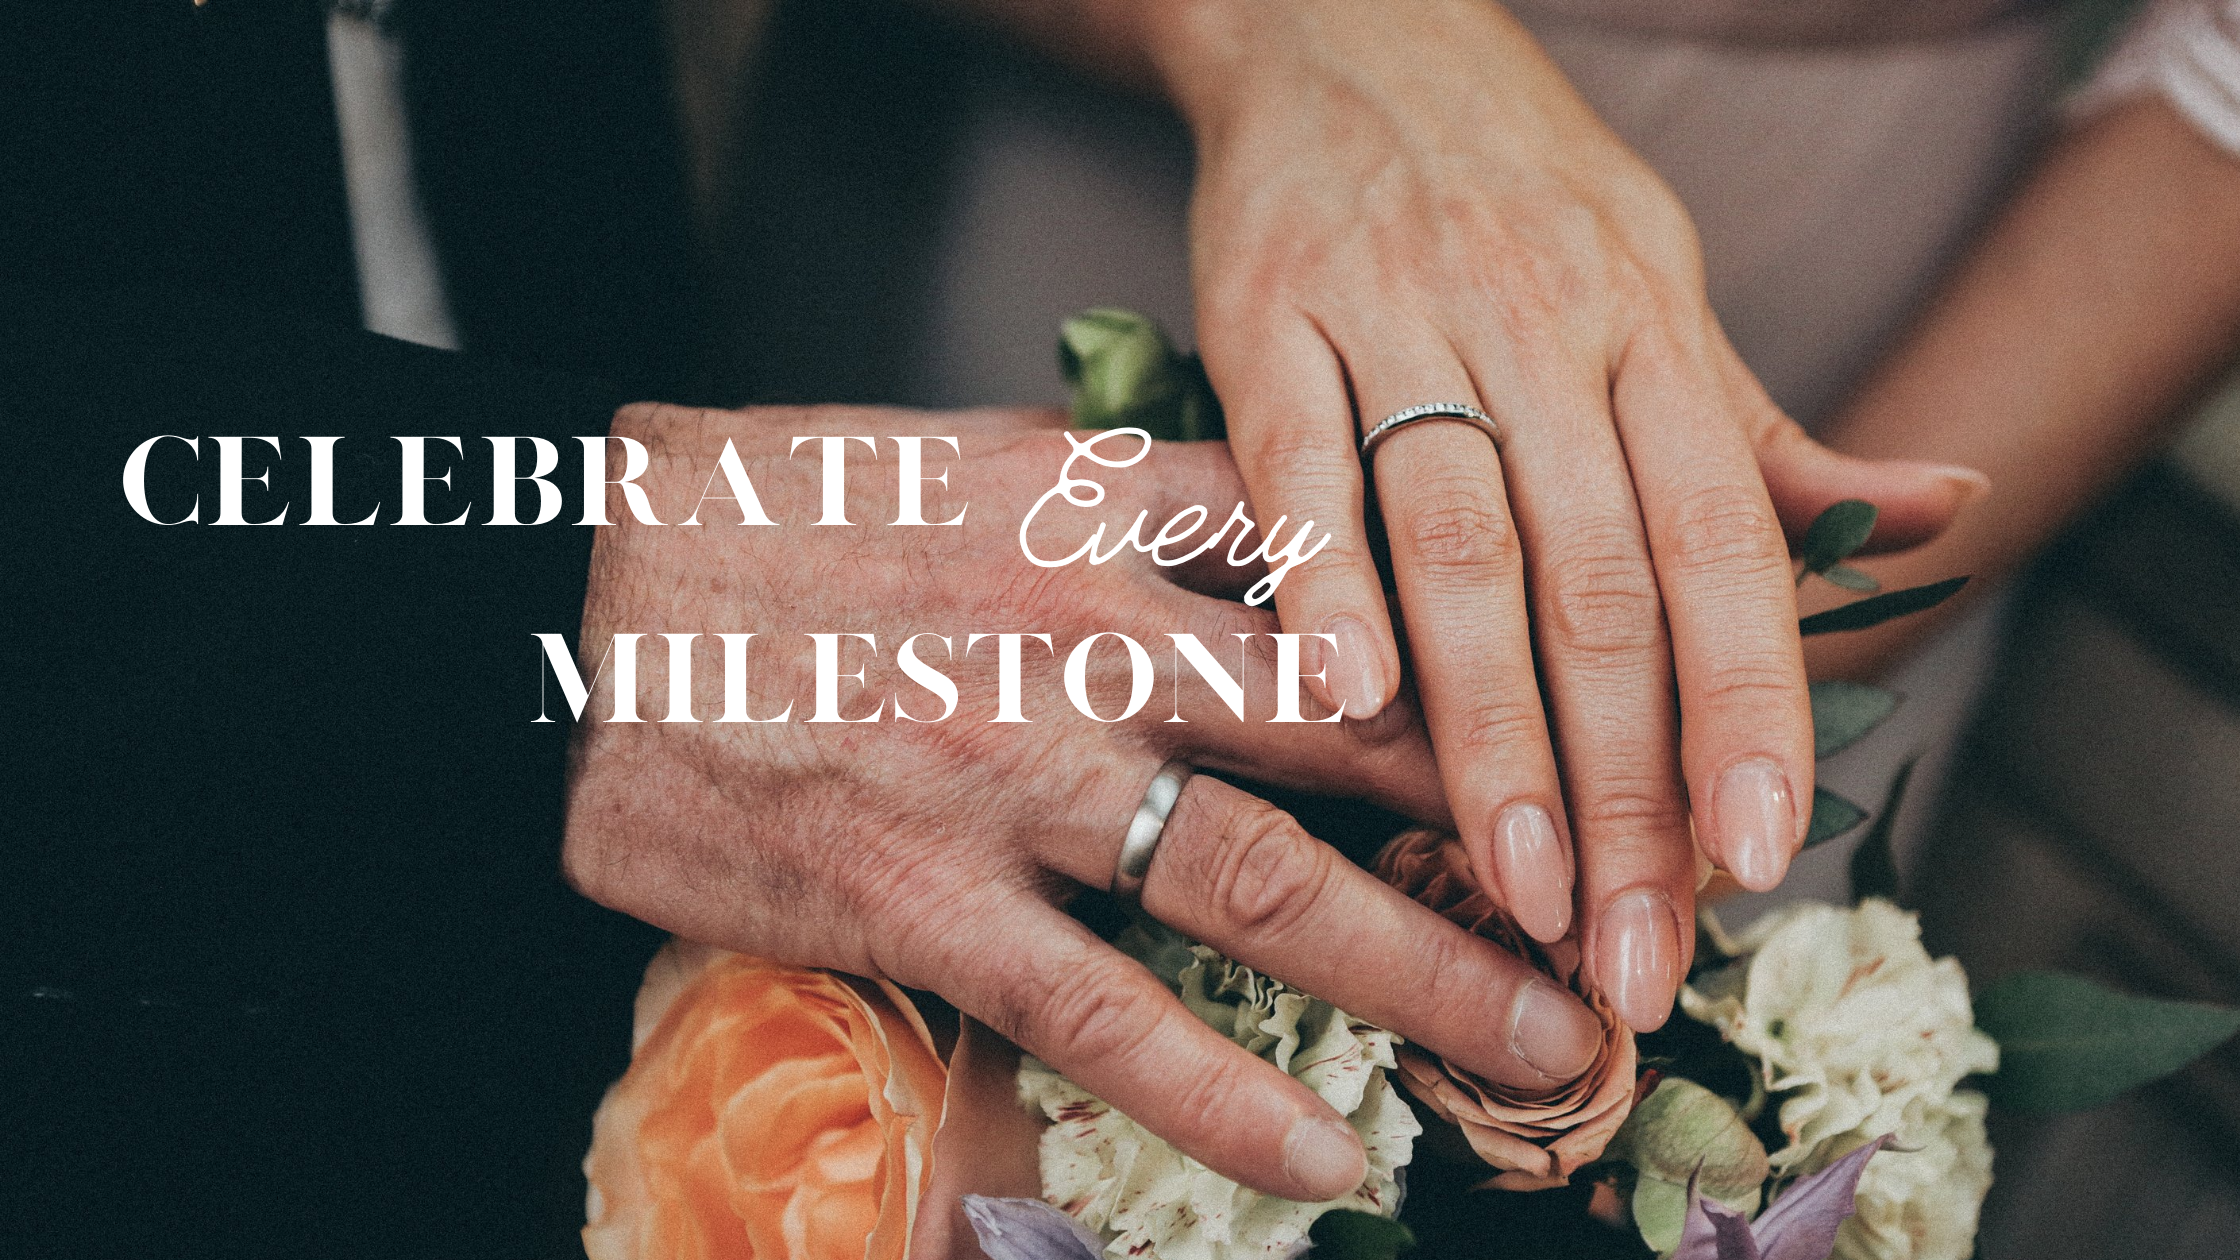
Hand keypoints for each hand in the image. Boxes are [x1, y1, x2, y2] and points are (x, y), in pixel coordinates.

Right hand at [561, 403, 1607, 1201]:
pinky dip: (1223, 1095)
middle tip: (1642, 896)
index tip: (1596, 704)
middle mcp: (1083, 630)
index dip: (1490, 636)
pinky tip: (1326, 1161)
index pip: (1349, 556)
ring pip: (1264, 881)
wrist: (554, 600)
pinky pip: (1104, 1017)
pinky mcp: (919, 901)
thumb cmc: (764, 520)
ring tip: (1552, 1047)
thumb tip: (1275, 532)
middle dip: (1517, 817)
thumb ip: (1121, 503)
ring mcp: (1008, 772)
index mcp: (1097, 502)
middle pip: (1357, 727)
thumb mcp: (958, 456)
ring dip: (1427, 973)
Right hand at [1137, 0, 1984, 1025]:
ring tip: (1513, 878)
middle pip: (1602, 581)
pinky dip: (1322, 575)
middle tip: (1623, 942)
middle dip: (1622, 779)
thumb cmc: (1518, 191)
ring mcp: (1404, 313)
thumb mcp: (1665, 291)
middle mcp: (1549, 323)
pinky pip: (1299, 457)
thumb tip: (1947, 513)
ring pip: (1465, 541)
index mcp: (1655, 330)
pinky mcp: (1268, 310)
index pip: (1725, 547)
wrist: (1348, 30)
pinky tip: (1343, 699)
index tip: (1752, 864)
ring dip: (1492, 724)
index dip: (1747, 708)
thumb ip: (1770, 433)